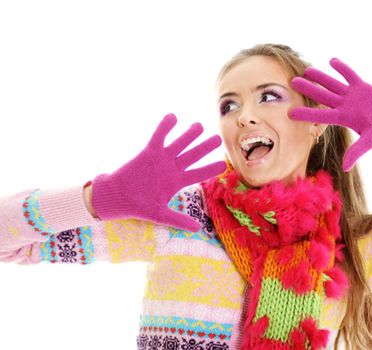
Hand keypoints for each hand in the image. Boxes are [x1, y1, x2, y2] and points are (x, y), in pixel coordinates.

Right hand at [92, 113, 225, 230]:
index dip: (210, 168)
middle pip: (193, 155)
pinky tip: (173, 117)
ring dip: (189, 134)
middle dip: (205, 147)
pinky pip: (159, 137)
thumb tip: (198, 229)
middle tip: (218, 138)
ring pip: (179, 144)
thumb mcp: (160, 215)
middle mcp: (172, 168)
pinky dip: (165, 127)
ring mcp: (161, 159)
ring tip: (199, 125)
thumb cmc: (138, 206)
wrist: (117, 197)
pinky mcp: (149, 152)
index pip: (198, 173)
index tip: (223, 165)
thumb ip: (179, 220)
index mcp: (177, 182)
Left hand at [290, 58, 371, 170]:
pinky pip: (350, 76)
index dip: (305, 113)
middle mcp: (345, 106)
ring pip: (333, 84)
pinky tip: (332, 61)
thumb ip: (356, 152)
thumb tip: (345, 168)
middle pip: (322, 96)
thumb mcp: (369, 142)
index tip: (289, 112)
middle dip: (307, 89)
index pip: (320, 115)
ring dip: (320, 77)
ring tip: (307, 69)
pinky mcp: (364, 88)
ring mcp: (353, 96)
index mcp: (344, 119)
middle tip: (291, 82)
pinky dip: (342, 69)